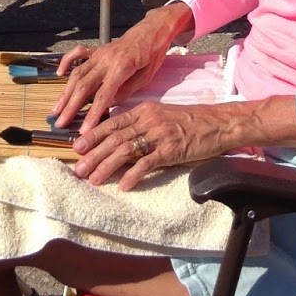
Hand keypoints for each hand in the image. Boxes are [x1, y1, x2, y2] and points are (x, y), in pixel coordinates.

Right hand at [51, 5, 191, 132]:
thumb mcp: (145, 78)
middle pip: (84, 86)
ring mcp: (99, 53)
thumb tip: (107, 104)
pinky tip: (59, 75)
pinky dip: (67, 63)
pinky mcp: (97, 49)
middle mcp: (106, 59)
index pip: (103, 96)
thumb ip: (125, 91)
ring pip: (77, 73)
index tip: (84, 130)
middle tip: (60, 124)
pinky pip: (78, 53)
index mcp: (121, 67)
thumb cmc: (152, 55)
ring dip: (65, 93)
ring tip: (56, 109)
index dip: (92, 115)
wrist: (152, 31)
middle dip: (71, 107)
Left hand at [72, 101, 242, 190]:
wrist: (218, 123)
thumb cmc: (189, 121)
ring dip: (107, 166)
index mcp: (144, 110)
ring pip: (126, 150)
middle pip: (115, 137)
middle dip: (94, 154)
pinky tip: (124, 185)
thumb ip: (141, 124)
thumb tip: (119, 139)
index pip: (113, 122)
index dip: (93, 134)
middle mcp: (148, 120)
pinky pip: (148, 163)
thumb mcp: (161, 116)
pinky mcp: (172, 149)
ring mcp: (160, 134)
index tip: (77, 147)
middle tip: (78, 169)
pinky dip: (134, 174)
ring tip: (94, 179)